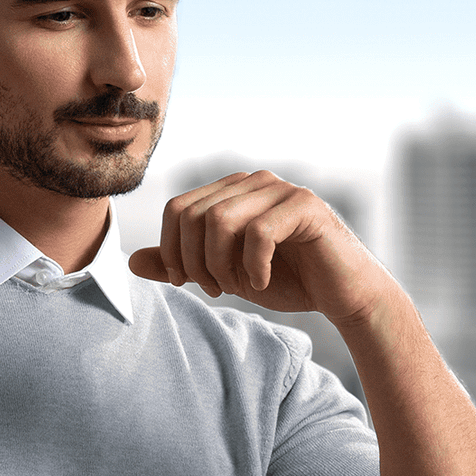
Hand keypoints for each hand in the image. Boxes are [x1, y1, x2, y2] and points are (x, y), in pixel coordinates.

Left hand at [128, 170, 390, 329]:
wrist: (345, 295)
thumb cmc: (289, 281)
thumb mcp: (226, 275)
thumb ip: (183, 265)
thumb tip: (131, 263)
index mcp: (232, 191)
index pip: (178, 209)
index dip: (171, 250)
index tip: (185, 283)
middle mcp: (253, 181)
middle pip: (193, 214)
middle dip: (194, 261)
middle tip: (215, 290)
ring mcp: (280, 189)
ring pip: (220, 221)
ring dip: (222, 265)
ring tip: (239, 287)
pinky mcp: (305, 206)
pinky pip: (258, 233)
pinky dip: (253, 267)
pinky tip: (263, 283)